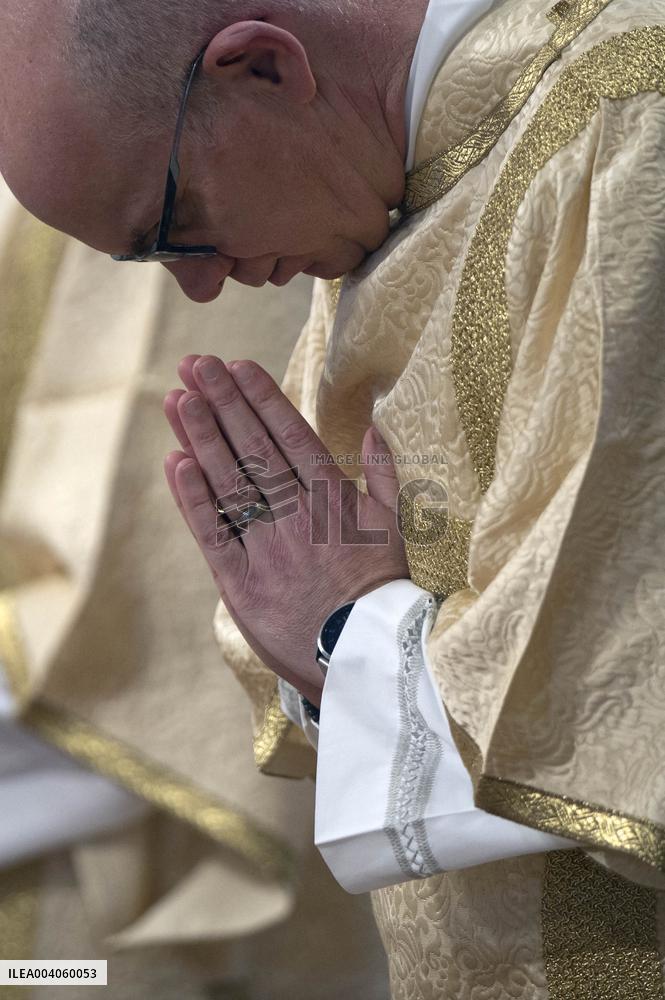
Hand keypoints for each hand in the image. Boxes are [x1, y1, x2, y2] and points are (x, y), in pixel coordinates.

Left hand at [163, 354, 408, 705]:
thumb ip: (384, 471)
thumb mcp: (394, 525)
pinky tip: (176, 461)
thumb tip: (374, 424)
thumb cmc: (381, 588)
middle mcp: (298, 516)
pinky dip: (193, 497)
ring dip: (201, 437)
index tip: (237, 366)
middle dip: (223, 403)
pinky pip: (213, 532)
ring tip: (178, 399)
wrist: (364, 657)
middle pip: (253, 449)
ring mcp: (267, 548)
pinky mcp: (240, 582)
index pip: (291, 436)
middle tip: (196, 365)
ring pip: (229, 483)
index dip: (261, 399)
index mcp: (335, 499)